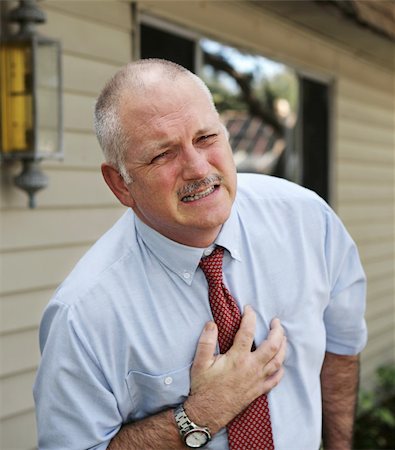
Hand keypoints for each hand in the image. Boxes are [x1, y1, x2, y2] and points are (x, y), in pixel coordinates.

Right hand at [184, 305, 285, 433]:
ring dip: (283, 346)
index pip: (248, 332)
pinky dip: (281, 369)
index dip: (250, 317)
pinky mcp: (258, 390)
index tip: (249, 308)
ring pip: (278, 361)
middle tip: (276, 321)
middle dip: (277, 331)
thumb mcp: (200, 362)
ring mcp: (257, 380)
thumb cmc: (203, 387)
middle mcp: (251, 368)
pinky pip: (276, 379)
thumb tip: (212, 323)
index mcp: (237, 358)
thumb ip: (206, 341)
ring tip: (282, 336)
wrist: (207, 413)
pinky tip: (280, 363)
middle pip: (272, 346)